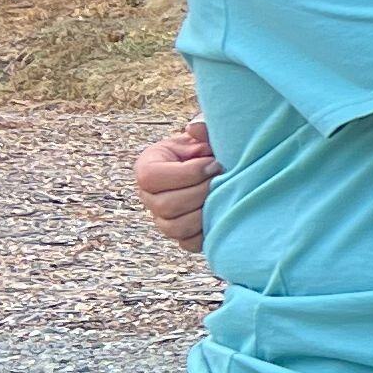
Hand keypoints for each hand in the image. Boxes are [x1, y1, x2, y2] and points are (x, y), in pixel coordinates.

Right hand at [131, 119, 216, 254]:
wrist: (223, 169)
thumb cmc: (210, 150)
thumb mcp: (205, 136)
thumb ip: (203, 130)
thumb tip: (194, 128)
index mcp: (148, 168)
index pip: (151, 178)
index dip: (186, 173)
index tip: (213, 164)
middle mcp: (149, 196)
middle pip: (164, 205)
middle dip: (200, 192)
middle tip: (223, 180)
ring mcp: (163, 220)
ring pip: (175, 227)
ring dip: (205, 212)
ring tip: (224, 195)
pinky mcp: (181, 237)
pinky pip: (188, 243)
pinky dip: (206, 232)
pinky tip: (222, 213)